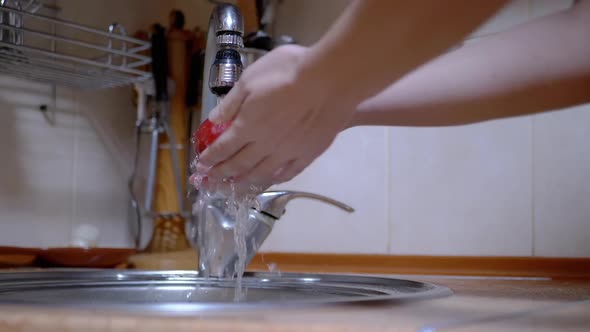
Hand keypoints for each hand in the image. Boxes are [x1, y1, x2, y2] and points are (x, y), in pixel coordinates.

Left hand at [196, 44, 355, 186]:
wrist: (330, 80)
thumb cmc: (288, 73)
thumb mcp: (251, 79)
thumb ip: (232, 102)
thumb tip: (214, 120)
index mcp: (248, 126)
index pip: (223, 147)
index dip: (210, 158)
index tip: (201, 165)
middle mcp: (265, 145)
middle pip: (239, 165)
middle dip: (222, 174)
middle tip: (210, 183)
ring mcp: (288, 152)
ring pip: (262, 173)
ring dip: (244, 182)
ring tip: (234, 189)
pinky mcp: (308, 154)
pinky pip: (288, 172)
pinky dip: (275, 179)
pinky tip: (270, 180)